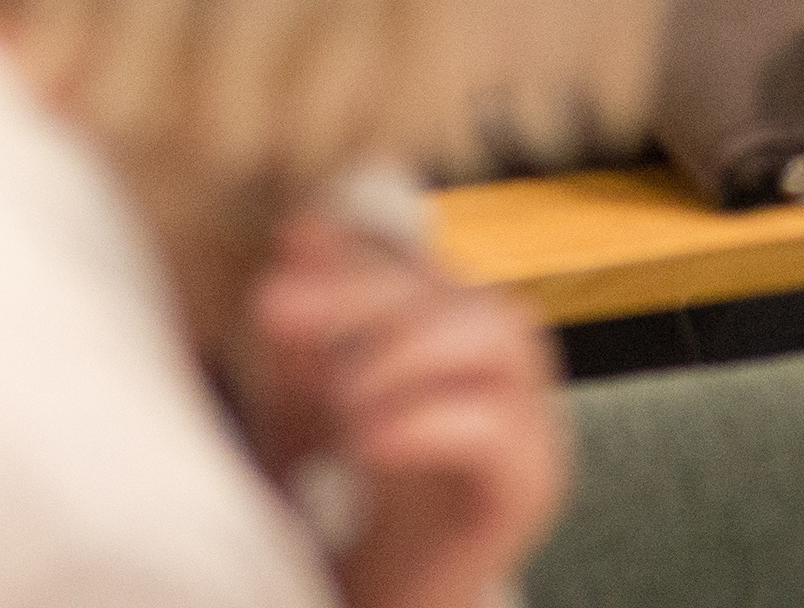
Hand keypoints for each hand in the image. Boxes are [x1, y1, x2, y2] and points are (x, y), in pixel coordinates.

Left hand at [240, 213, 565, 607]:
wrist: (377, 599)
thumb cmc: (334, 502)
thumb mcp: (301, 398)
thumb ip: (306, 326)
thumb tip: (301, 232)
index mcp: (455, 339)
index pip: (426, 258)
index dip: (362, 244)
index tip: (288, 243)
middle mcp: (504, 372)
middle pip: (458, 285)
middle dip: (362, 288)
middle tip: (273, 311)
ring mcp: (530, 428)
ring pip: (500, 334)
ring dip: (402, 347)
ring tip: (335, 395)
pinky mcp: (528, 491)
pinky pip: (501, 432)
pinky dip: (425, 421)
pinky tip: (365, 439)